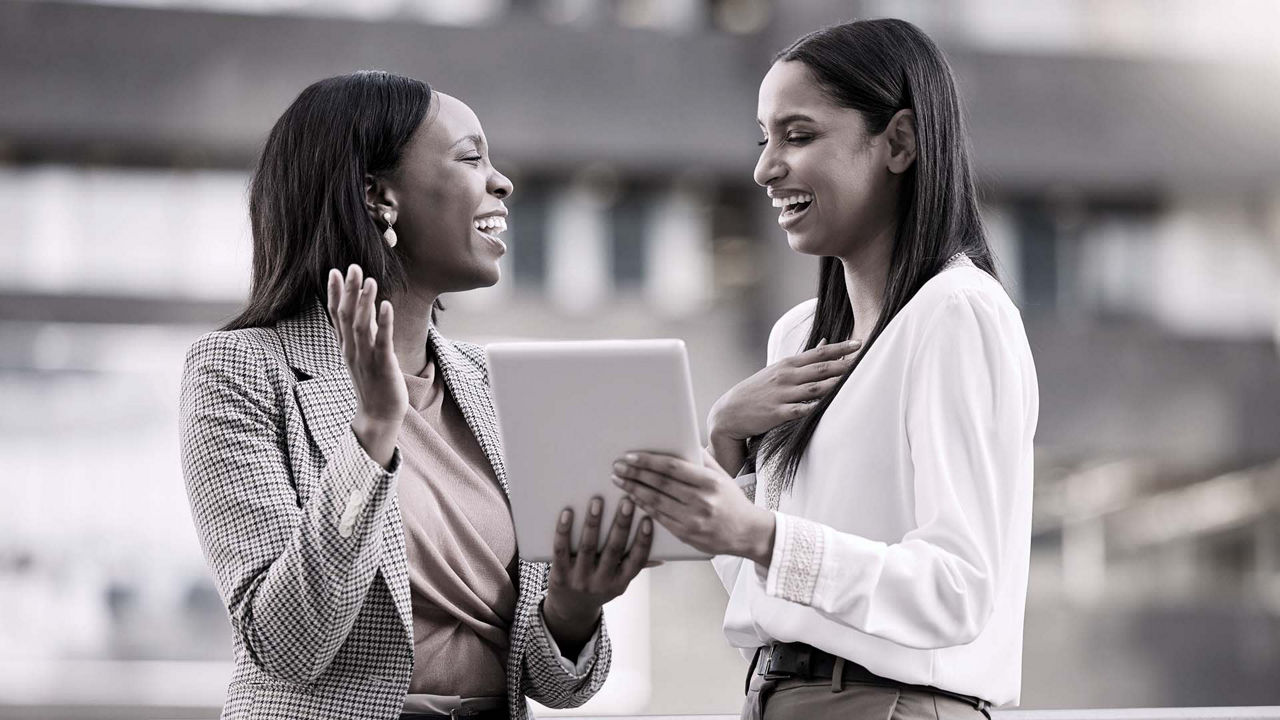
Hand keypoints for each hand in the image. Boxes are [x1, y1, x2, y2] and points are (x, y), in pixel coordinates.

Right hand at [327, 264, 405, 469]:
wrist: (378, 416)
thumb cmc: (373, 383)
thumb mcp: (363, 354)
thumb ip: (362, 332)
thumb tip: (363, 308)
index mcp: (346, 347)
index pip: (336, 316)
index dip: (334, 293)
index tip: (333, 271)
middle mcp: (352, 350)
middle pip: (346, 316)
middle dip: (348, 291)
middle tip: (351, 267)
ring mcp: (366, 358)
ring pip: (361, 326)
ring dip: (365, 302)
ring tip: (369, 280)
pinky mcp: (382, 366)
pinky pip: (382, 341)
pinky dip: (383, 323)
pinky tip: (386, 305)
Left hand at [542, 495, 654, 657]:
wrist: (570, 609)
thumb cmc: (599, 586)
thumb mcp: (618, 581)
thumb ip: (634, 565)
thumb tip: (663, 554)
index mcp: (620, 582)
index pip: (636, 560)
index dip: (643, 541)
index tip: (647, 519)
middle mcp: (602, 583)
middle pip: (613, 550)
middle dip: (621, 524)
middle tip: (627, 501)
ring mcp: (580, 580)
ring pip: (588, 547)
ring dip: (593, 523)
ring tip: (597, 501)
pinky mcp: (559, 576)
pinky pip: (561, 551)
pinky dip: (564, 532)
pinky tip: (567, 514)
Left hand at [612, 449, 775, 565]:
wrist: (748, 533)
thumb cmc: (732, 501)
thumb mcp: (722, 476)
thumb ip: (702, 460)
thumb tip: (682, 440)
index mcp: (709, 482)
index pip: (672, 468)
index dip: (648, 461)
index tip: (630, 456)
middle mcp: (701, 500)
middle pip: (660, 484)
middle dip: (634, 474)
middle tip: (617, 467)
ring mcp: (693, 520)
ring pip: (655, 501)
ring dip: (633, 490)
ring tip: (619, 481)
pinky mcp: (686, 535)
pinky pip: (658, 518)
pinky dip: (643, 507)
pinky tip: (632, 499)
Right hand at [708, 338, 861, 443]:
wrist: (730, 411)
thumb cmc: (759, 390)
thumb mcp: (779, 370)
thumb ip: (804, 359)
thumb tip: (826, 343)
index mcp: (789, 364)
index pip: (819, 353)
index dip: (840, 348)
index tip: (859, 343)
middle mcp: (787, 376)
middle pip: (821, 368)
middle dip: (844, 364)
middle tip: (865, 359)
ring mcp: (782, 394)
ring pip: (814, 388)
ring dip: (835, 385)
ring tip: (855, 382)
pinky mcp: (777, 413)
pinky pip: (800, 410)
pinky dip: (814, 407)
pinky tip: (829, 407)